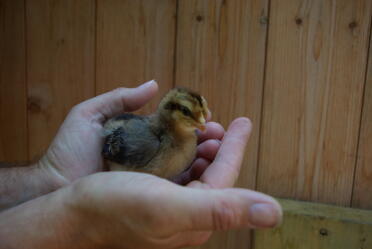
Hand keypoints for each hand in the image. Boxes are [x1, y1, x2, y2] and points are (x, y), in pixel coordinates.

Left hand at [38, 80, 226, 186]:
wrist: (53, 187)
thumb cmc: (68, 153)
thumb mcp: (90, 117)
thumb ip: (119, 99)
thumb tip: (153, 84)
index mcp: (141, 141)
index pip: (175, 131)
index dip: (194, 123)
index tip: (209, 116)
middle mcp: (150, 161)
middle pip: (186, 150)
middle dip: (207, 140)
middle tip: (218, 132)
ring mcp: (151, 181)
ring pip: (187, 170)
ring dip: (207, 158)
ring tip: (218, 147)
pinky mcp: (150, 199)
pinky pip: (177, 191)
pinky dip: (195, 181)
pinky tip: (207, 172)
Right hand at [62, 118, 281, 247]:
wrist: (69, 214)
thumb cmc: (113, 209)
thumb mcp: (169, 208)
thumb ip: (222, 209)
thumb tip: (275, 213)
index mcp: (196, 219)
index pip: (226, 178)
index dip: (237, 148)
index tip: (244, 121)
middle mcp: (185, 216)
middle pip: (213, 176)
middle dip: (219, 148)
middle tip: (215, 124)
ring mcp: (167, 207)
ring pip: (194, 174)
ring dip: (200, 149)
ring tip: (198, 130)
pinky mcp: (150, 198)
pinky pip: (175, 173)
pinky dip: (180, 154)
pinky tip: (176, 144)